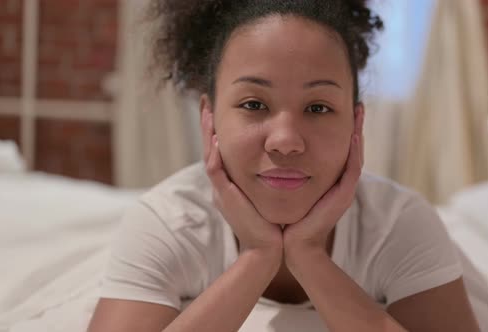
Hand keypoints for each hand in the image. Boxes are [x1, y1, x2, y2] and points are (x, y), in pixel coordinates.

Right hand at [201, 109, 282, 255]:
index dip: (218, 128)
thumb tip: (281, 158)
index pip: (221, 148)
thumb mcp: (268, 193)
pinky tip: (217, 140)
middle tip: (206, 101)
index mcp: (232, 180)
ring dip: (207, 134)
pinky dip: (215, 156)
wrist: (270, 247)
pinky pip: (215, 173)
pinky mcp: (225, 198)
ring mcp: (222, 190)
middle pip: (210, 147)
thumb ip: (268, 176)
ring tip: (208, 112)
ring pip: (209, 156)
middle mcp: (223, 183)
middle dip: (207, 124)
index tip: (219, 107)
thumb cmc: (273, 221)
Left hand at [283, 106, 363, 258]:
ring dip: (359, 133)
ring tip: (360, 112)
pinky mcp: (343, 196)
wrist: (292, 245)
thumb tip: (272, 153)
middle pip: (353, 149)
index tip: (340, 107)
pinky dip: (355, 152)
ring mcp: (343, 189)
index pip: (339, 149)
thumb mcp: (287, 189)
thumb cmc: (286, 218)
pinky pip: (352, 170)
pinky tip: (355, 135)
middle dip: (356, 126)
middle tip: (358, 104)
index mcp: (328, 179)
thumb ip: (286, 172)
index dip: (343, 129)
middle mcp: (339, 182)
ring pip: (356, 155)